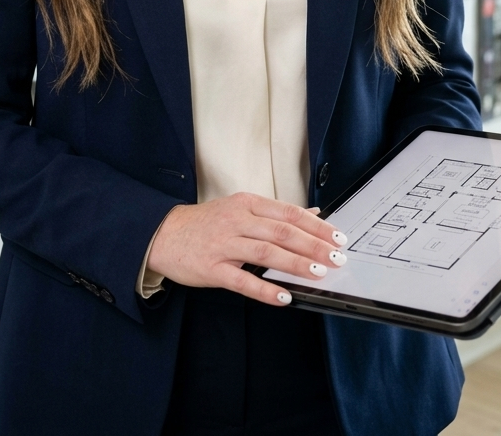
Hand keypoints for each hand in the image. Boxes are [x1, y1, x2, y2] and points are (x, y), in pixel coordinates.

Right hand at [146, 192, 347, 306]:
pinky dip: (264, 289)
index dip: (315, 225)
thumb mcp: (241, 209)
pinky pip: (241, 280)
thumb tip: (313, 215)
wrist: (164, 234)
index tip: (336, 236)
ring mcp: (224, 244)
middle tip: (335, 257)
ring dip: (294, 263)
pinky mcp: (212, 268)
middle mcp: (237, 220)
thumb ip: (276, 213)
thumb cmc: (207, 223)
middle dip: (312, 244)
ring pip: (265, 253)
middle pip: (281, 231)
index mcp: (246, 203)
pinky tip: (283, 296)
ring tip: (317, 273)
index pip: (287, 212)